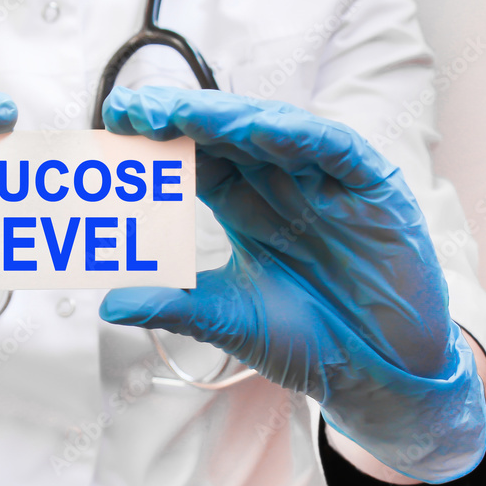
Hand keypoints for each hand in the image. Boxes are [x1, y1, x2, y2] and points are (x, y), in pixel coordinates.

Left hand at [98, 86, 485, 482]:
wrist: (379, 376)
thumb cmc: (308, 340)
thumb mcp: (229, 321)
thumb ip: (173, 306)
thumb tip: (106, 306)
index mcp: (244, 206)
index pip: (195, 157)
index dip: (158, 139)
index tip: (113, 123)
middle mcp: (281, 184)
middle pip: (226, 136)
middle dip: (181, 118)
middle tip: (135, 109)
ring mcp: (326, 183)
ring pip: (275, 132)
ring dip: (228, 119)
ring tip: (184, 113)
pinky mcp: (374, 190)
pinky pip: (335, 151)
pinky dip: (298, 137)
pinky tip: (257, 129)